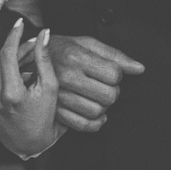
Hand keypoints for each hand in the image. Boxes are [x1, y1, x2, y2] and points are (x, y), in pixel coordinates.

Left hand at [0, 19, 60, 157]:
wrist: (30, 146)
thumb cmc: (44, 119)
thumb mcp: (50, 88)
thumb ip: (44, 59)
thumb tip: (43, 34)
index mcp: (10, 94)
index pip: (7, 54)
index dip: (14, 36)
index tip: (20, 23)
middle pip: (3, 61)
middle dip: (18, 50)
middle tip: (34, 45)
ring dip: (12, 63)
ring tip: (30, 64)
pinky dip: (6, 76)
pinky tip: (19, 78)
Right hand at [21, 35, 143, 132]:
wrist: (31, 59)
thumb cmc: (61, 49)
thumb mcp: (87, 43)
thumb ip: (115, 55)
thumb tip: (139, 68)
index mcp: (75, 57)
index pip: (114, 75)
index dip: (116, 74)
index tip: (108, 71)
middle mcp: (66, 77)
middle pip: (109, 96)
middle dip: (112, 91)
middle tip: (103, 84)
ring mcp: (60, 96)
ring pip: (98, 112)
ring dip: (103, 106)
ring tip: (95, 95)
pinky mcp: (56, 111)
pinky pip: (84, 125)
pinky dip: (95, 123)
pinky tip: (96, 114)